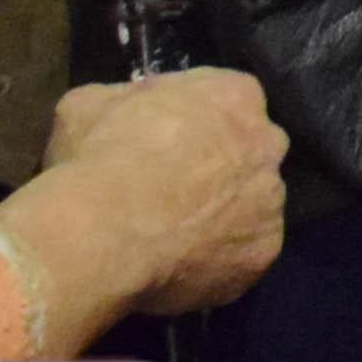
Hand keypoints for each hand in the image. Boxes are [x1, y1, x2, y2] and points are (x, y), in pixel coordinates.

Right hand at [0, 68, 288, 343]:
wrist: (103, 230)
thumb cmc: (98, 157)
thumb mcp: (90, 104)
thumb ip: (124, 101)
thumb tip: (121, 110)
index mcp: (236, 95)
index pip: (228, 102)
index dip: (197, 125)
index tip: (167, 145)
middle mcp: (267, 144)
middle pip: (250, 154)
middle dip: (220, 169)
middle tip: (175, 193)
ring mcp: (270, 201)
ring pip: (251, 207)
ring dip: (223, 217)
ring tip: (174, 237)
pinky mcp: (262, 253)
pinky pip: (242, 256)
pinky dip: (218, 261)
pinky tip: (181, 266)